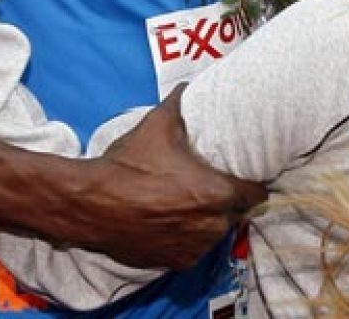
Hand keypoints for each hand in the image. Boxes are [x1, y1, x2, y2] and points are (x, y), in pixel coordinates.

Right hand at [82, 86, 267, 268]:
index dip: (253, 184)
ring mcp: (194, 248)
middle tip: (211, 186)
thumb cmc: (129, 166)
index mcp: (217, 193)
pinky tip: (172, 222)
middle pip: (235, 213)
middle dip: (227, 202)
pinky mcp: (175, 262)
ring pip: (214, 233)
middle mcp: (212, 226)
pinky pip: (193, 249)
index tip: (244, 176)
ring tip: (190, 204)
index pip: (256, 194)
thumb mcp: (157, 126)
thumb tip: (187, 86)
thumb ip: (179, 103)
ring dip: (208, 221)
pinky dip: (187, 238)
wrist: (92, 204)